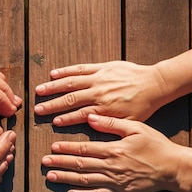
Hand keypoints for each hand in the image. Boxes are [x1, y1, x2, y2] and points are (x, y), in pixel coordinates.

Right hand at [34, 61, 167, 124]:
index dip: (64, 118)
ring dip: (53, 87)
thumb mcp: (129, 121)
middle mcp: (98, 92)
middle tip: (37, 109)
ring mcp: (98, 78)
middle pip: (70, 99)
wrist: (154, 84)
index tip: (52, 122)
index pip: (79, 114)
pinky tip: (53, 74)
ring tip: (39, 91)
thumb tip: (89, 123)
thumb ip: (109, 124)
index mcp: (104, 108)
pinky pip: (80, 69)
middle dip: (52, 104)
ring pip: (71, 82)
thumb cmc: (142, 106)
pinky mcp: (101, 67)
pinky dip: (65, 71)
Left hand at [42, 114, 181, 191]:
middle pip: (80, 165)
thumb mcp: (136, 128)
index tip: (52, 147)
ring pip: (84, 180)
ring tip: (50, 177)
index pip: (84, 149)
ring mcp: (115, 181)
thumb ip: (112, 123)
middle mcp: (111, 167)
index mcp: (113, 149)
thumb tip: (90, 117)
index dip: (67, 149)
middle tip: (44, 162)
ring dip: (66, 179)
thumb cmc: (156, 145)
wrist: (173, 168)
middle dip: (60, 163)